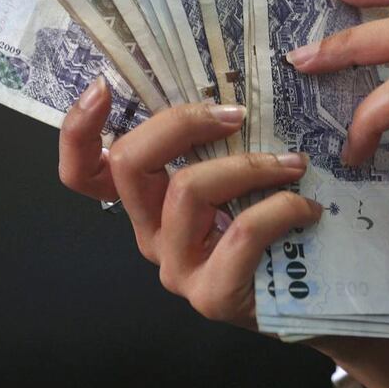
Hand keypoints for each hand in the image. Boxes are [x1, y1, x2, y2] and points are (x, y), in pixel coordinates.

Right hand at [57, 78, 388, 387]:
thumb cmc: (270, 231)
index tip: (103, 86)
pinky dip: (282, 207)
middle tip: (237, 115)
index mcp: (148, 203)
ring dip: (249, 164)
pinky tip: (308, 209)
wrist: (302, 301)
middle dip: (183, 123)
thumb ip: (217, 149)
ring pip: (189, 189)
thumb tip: (232, 97)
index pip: (86, 172)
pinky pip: (242, 229)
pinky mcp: (210, 293)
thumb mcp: (235, 182)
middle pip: (131, 164)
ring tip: (293, 166)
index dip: (80, 129)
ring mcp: (176, 267)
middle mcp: (149, 234)